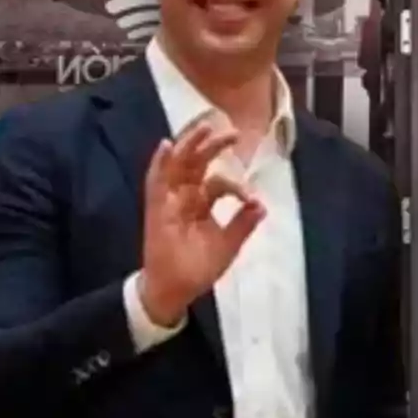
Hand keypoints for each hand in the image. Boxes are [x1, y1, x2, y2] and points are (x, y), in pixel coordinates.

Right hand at [138, 117, 264, 325]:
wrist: (175, 290)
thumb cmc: (198, 267)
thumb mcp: (228, 245)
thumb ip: (243, 224)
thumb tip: (262, 205)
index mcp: (201, 203)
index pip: (219, 182)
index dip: (237, 185)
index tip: (252, 198)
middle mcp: (184, 197)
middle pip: (197, 163)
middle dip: (213, 146)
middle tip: (232, 133)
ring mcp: (169, 201)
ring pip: (177, 165)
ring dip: (189, 145)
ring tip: (203, 127)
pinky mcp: (156, 209)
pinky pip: (155, 182)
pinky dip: (159, 163)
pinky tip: (167, 146)